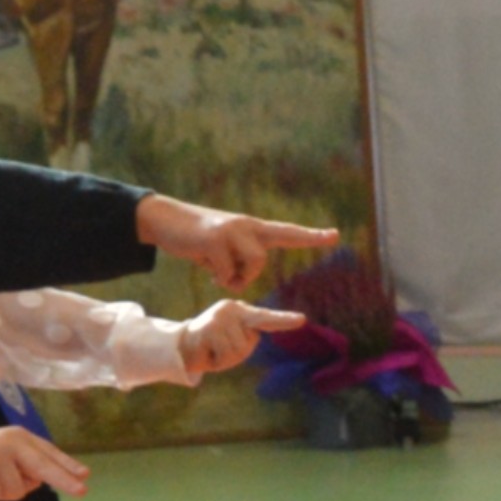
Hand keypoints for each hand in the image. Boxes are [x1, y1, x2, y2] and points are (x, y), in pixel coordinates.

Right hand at [0, 425, 87, 500]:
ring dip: (5, 495)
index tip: (85, 475)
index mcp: (23, 438)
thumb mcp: (14, 456)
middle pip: (41, 466)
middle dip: (63, 480)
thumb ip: (34, 465)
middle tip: (82, 491)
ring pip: (15, 491)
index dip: (67, 465)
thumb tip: (54, 480)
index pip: (49, 453)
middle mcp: (10, 443)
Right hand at [136, 196, 342, 292]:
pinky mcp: (214, 239)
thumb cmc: (198, 238)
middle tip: (224, 275)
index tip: (335, 235)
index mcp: (252, 228)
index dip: (311, 236)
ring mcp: (231, 230)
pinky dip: (216, 276)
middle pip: (261, 259)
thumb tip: (242, 280)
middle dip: (244, 275)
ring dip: (232, 278)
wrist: (165, 220)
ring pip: (249, 265)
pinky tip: (204, 267)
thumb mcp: (224, 249)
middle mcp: (246, 226)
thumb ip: (240, 261)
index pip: (287, 232)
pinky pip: (226, 271)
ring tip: (216, 272)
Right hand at [169, 301, 302, 379]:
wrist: (181, 346)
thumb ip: (246, 336)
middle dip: (236, 353)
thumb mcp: (232, 337)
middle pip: (249, 345)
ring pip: (237, 352)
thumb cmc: (212, 344)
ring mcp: (219, 319)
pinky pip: (224, 357)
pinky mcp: (208, 331)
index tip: (302, 320)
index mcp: (241, 311)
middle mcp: (231, 310)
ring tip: (212, 349)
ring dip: (225, 358)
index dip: (284, 320)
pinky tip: (205, 352)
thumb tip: (254, 334)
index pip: (265, 317)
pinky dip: (215, 362)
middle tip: (218, 348)